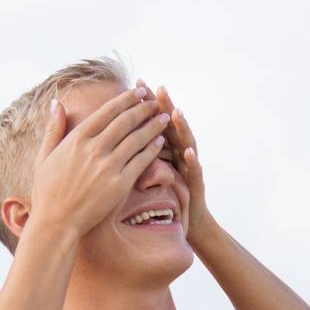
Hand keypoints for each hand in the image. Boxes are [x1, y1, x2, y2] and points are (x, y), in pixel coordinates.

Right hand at [28, 86, 169, 240]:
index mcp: (76, 139)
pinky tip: (160, 141)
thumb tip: (55, 102)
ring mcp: (108, 167)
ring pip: (137, 139)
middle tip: (155, 101)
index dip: (125, 99)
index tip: (137, 92)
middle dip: (143, 108)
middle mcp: (93, 149)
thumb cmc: (47, 191)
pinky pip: (141, 162)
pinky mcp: (119, 184)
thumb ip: (53, 128)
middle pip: (125, 121)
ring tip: (163, 117)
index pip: (107, 112)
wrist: (56, 223)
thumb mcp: (44, 156)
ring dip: (153, 125)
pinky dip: (152, 149)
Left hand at [150, 83, 217, 243]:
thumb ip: (137, 155)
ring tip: (175, 113)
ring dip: (182, 129)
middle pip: (171, 127)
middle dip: (165, 108)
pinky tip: (187, 152)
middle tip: (158, 89)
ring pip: (187, 144)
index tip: (136, 85)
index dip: (146, 105)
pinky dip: (192, 161)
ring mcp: (189, 169)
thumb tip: (114, 140)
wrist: (188, 224)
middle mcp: (179, 154)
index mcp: (163, 150)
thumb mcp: (148, 176)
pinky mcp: (196, 187)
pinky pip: (194, 172)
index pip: (153, 122)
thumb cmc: (164, 200)